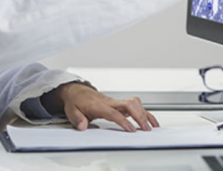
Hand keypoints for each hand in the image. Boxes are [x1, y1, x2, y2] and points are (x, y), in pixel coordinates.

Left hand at [42, 82, 158, 131]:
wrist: (77, 91)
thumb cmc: (76, 102)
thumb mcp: (71, 111)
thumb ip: (77, 119)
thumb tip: (82, 126)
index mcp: (99, 105)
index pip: (114, 113)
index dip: (124, 121)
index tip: (132, 130)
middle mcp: (110, 102)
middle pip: (129, 105)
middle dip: (139, 116)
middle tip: (145, 129)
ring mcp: (115, 101)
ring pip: (134, 103)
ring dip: (144, 113)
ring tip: (151, 126)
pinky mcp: (119, 103)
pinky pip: (134, 105)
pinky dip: (144, 112)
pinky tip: (149, 120)